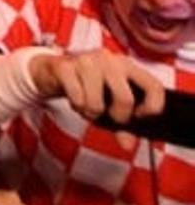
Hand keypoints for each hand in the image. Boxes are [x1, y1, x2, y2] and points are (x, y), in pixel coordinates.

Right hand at [30, 48, 166, 123]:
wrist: (50, 70)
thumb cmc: (85, 85)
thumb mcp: (107, 101)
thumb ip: (121, 122)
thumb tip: (127, 145)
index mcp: (126, 66)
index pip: (153, 86)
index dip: (153, 107)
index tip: (140, 116)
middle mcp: (109, 60)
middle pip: (125, 99)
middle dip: (116, 117)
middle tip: (107, 115)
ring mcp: (86, 61)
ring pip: (97, 102)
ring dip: (90, 113)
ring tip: (86, 106)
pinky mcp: (65, 67)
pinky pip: (76, 98)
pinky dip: (76, 106)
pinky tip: (74, 99)